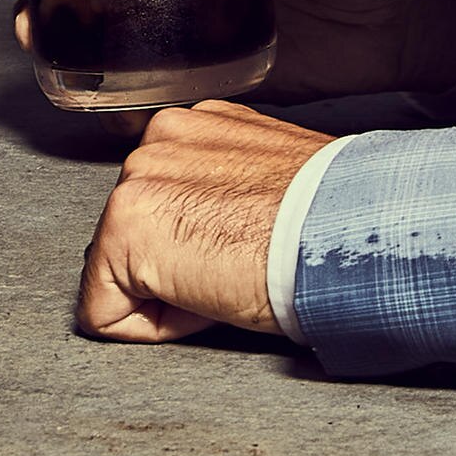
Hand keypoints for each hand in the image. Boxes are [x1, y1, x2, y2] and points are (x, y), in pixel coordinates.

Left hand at [74, 100, 340, 342]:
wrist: (350, 238)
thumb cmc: (333, 224)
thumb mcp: (276, 186)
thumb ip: (231, 190)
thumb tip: (222, 223)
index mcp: (198, 129)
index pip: (164, 211)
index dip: (200, 253)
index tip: (246, 251)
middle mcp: (161, 139)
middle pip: (135, 241)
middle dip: (177, 271)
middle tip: (240, 268)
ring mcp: (137, 179)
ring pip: (119, 275)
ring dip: (168, 294)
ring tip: (229, 278)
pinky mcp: (125, 227)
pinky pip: (105, 311)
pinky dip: (152, 327)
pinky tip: (208, 299)